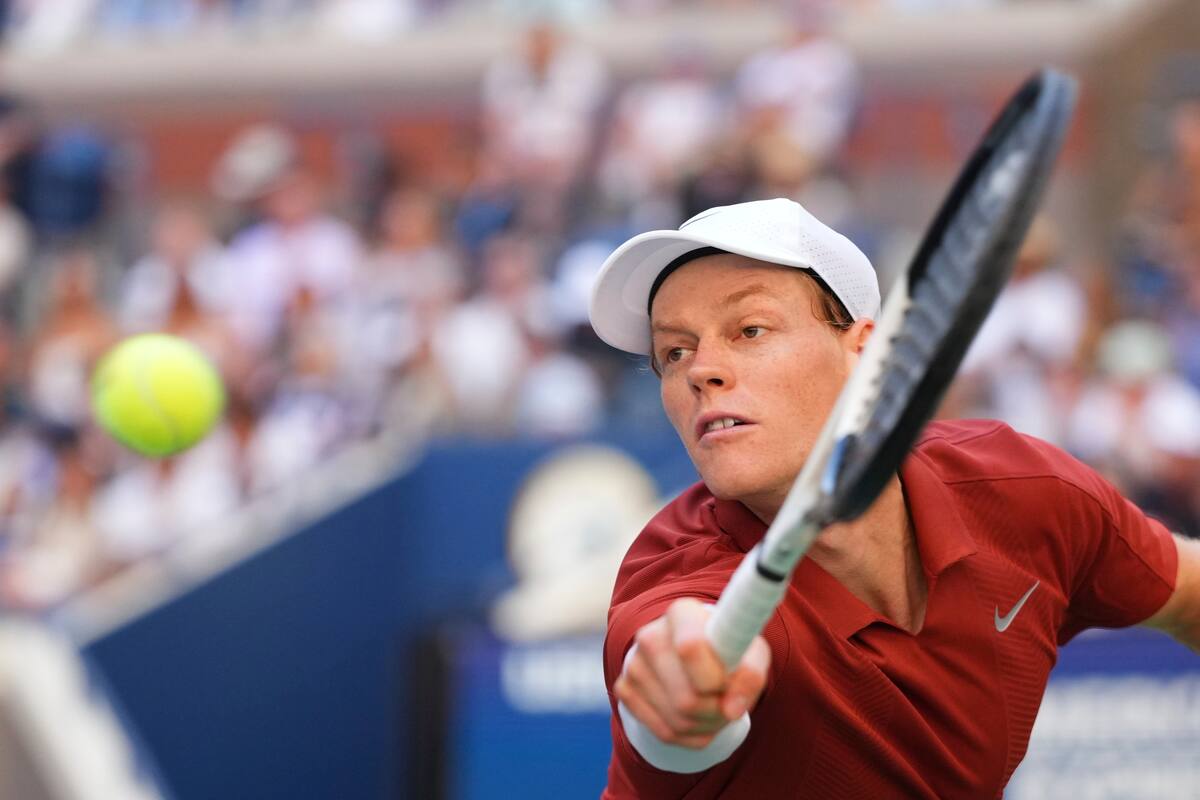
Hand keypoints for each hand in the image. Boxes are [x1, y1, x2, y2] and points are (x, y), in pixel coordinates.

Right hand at [614, 597, 770, 749]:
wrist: (694, 654)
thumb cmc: (726, 649)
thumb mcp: (750, 653)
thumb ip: (750, 675)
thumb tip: (731, 710)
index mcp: (682, 613)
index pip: (690, 648)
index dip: (714, 678)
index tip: (726, 683)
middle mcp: (650, 635)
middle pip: (687, 698)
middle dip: (716, 711)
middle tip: (727, 702)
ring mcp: (633, 664)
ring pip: (677, 721)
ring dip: (706, 725)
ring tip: (716, 708)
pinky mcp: (625, 689)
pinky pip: (663, 732)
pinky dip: (690, 736)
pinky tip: (698, 719)